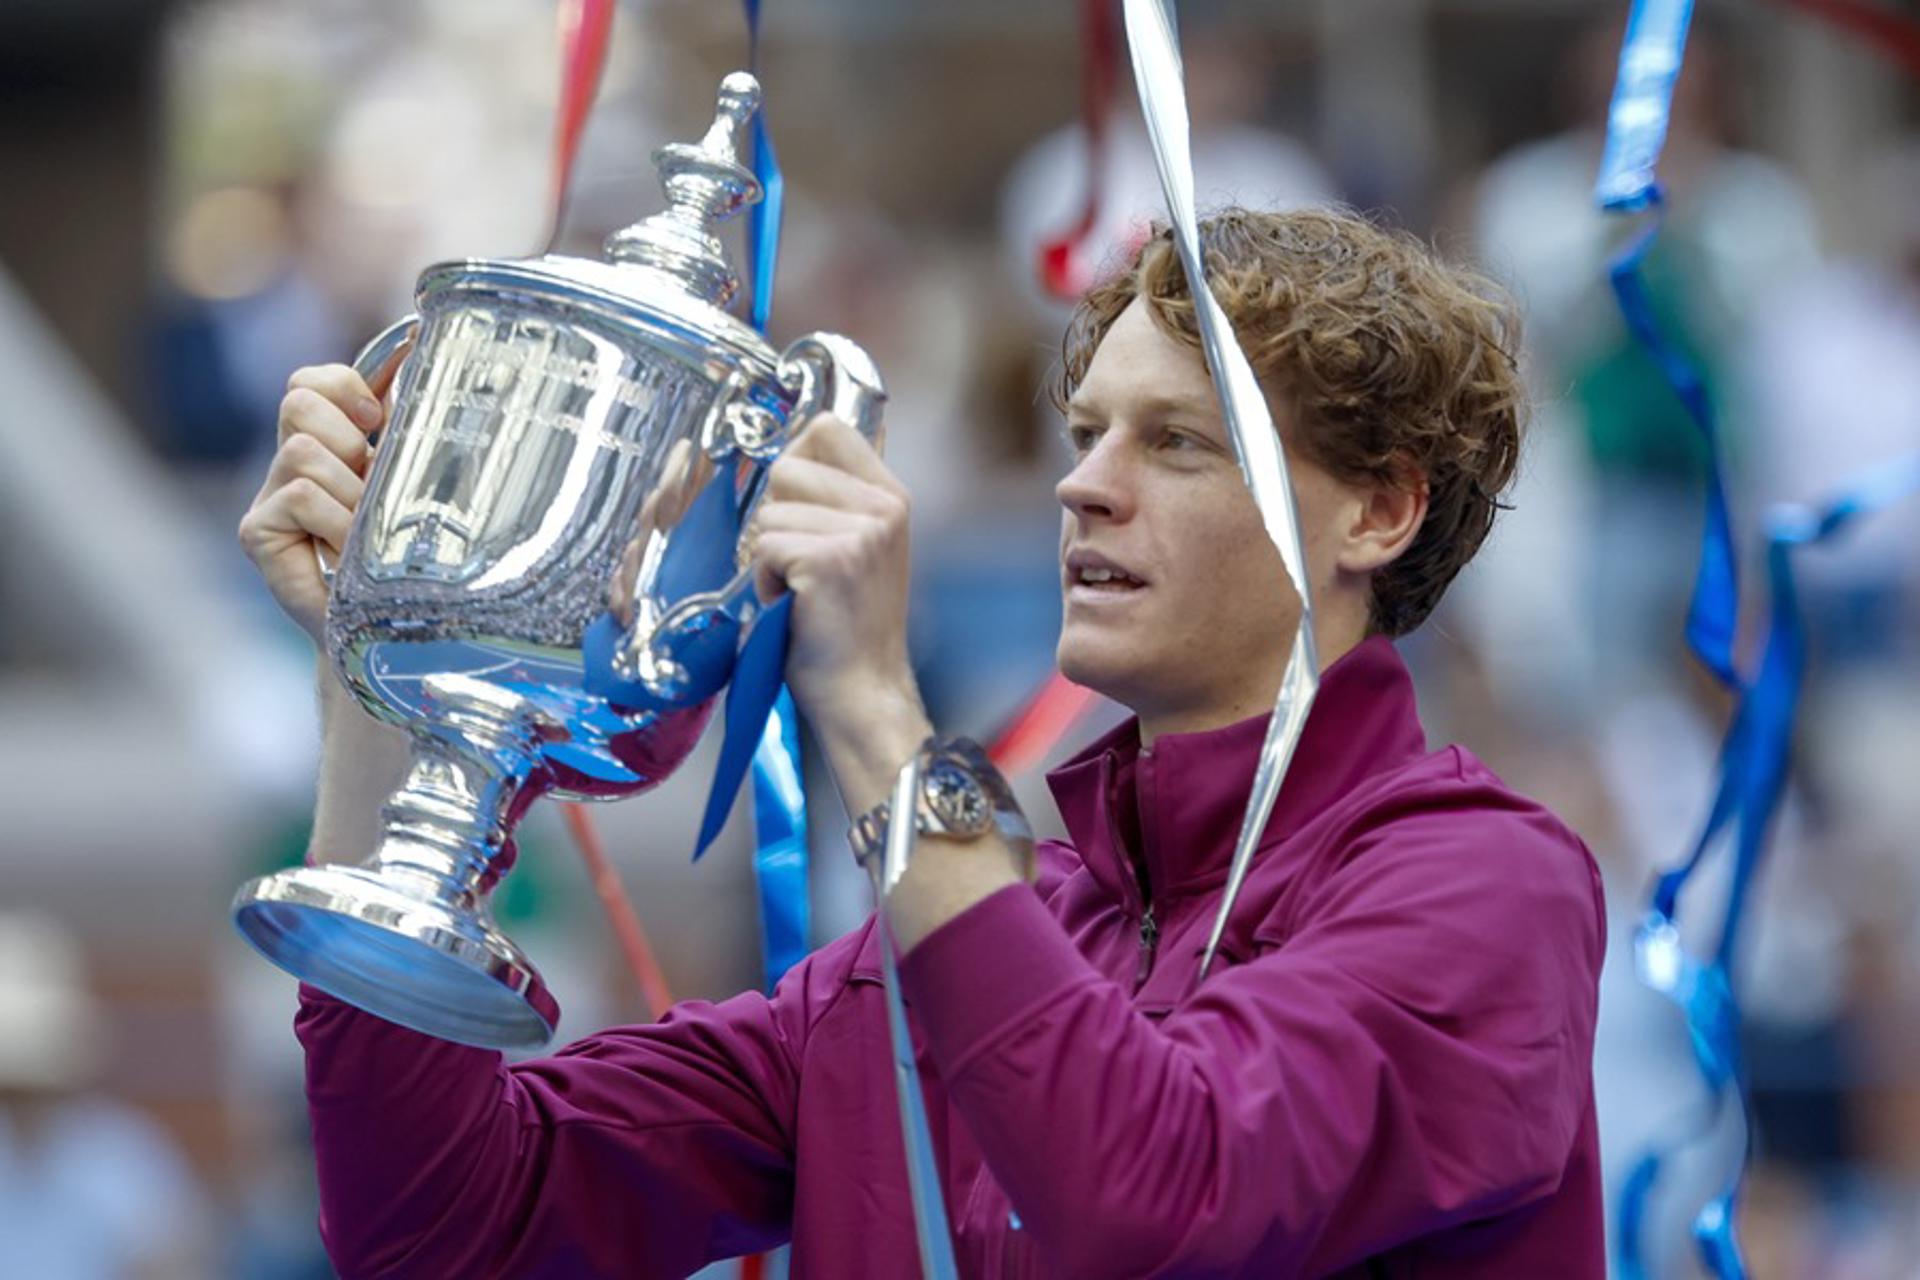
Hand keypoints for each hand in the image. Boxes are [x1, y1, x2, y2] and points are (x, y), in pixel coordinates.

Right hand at [237, 362, 392, 644]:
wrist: (389, 631)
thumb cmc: (406, 556)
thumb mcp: (413, 483)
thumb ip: (406, 426)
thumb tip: (419, 348)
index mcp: (327, 445)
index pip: (310, 382)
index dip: (343, 387)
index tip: (377, 420)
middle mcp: (291, 464)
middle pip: (298, 401)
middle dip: (345, 434)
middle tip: (368, 480)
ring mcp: (269, 498)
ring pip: (302, 450)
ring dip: (349, 489)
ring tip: (364, 529)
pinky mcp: (258, 532)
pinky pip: (299, 495)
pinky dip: (335, 520)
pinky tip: (346, 551)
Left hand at [750, 414, 930, 810]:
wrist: (863, 691)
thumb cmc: (848, 627)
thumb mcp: (860, 546)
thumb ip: (836, 498)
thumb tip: (789, 451)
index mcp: (891, 495)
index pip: (827, 427)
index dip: (795, 460)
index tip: (795, 503)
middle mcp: (884, 506)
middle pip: (786, 466)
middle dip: (774, 516)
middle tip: (798, 563)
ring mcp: (861, 531)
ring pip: (768, 512)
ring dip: (766, 555)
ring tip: (797, 589)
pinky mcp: (831, 559)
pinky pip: (764, 546)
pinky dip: (763, 581)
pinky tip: (789, 604)